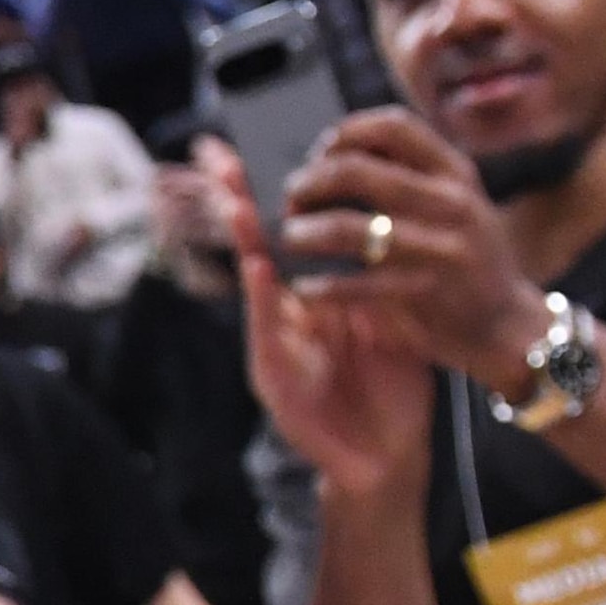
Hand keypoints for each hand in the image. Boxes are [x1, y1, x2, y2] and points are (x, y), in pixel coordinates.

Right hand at [204, 138, 434, 506]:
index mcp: (313, 298)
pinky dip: (262, 297)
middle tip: (218, 152)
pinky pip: (267, 329)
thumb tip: (381, 216)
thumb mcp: (385, 320)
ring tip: (234, 195)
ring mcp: (275, 345)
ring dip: (241, 238)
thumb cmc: (387, 390)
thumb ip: (372, 276)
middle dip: (235, 198)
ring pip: (253, 280)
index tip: (253, 144)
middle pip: (255, 245)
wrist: (384, 460)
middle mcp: (286, 315)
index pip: (285, 232)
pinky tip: (259, 265)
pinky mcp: (273, 378)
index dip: (267, 190)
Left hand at [278, 108, 547, 378]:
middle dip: (311, 181)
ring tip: (290, 237)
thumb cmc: (463, 257)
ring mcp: (441, 247)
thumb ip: (410, 177)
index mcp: (455, 173)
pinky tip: (306, 287)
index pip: (394, 127)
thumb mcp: (455, 205)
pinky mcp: (426, 291)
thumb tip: (335, 156)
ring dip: (305, 231)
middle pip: (357, 171)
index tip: (321, 151)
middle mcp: (452, 203)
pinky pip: (357, 283)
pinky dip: (322, 285)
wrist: (508, 324)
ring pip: (350, 227)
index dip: (347, 132)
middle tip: (292, 196)